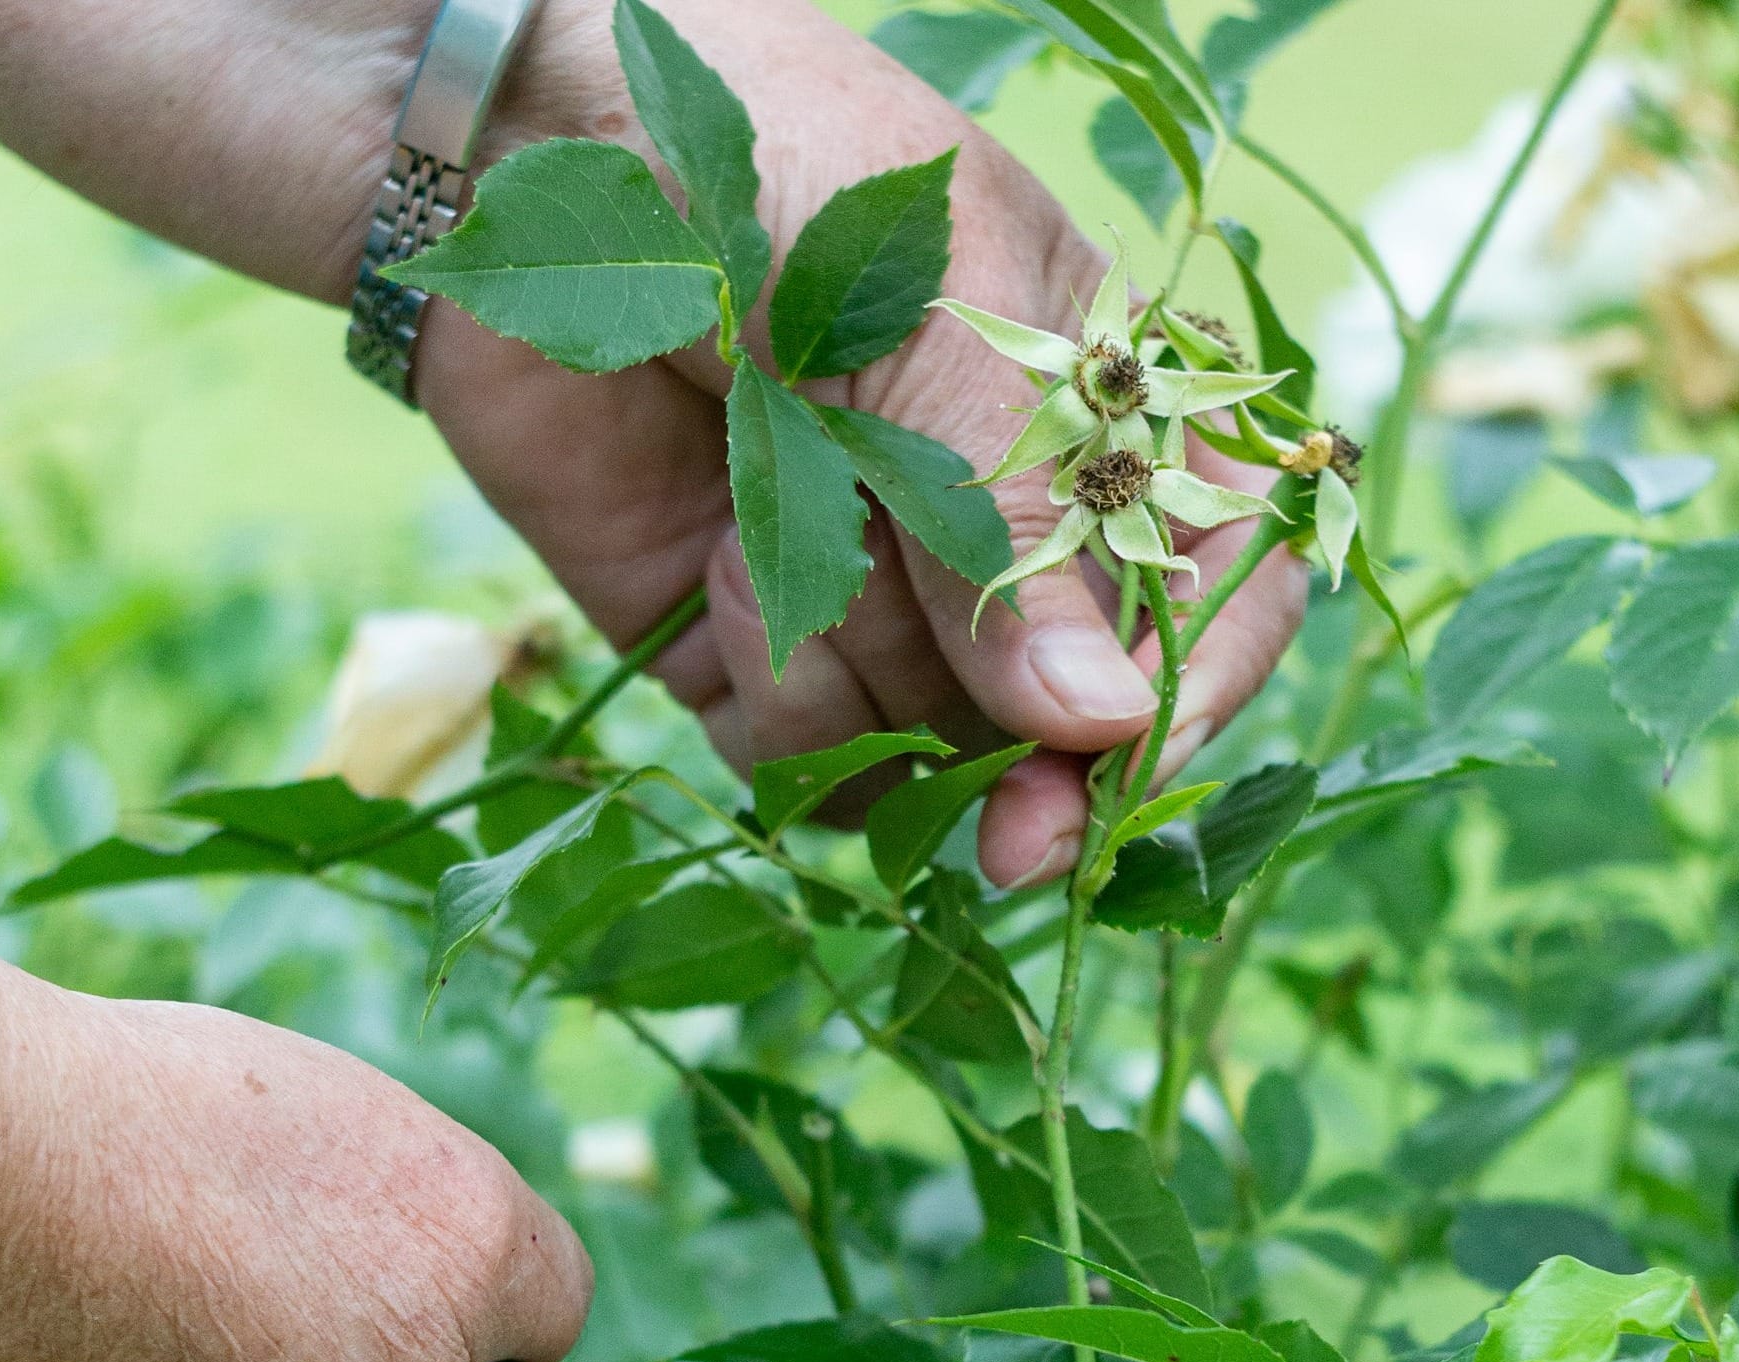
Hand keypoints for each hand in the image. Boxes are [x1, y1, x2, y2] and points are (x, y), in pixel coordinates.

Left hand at [0, 0, 1303, 887]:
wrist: (521, 152)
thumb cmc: (764, 161)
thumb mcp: (926, 300)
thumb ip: (1011, 515)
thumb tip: (1099, 724)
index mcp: (1100, 414)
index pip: (1218, 585)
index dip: (1192, 685)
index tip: (1127, 753)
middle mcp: (1004, 531)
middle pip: (1078, 717)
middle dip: (1033, 766)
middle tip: (1009, 831)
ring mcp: (884, 604)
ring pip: (942, 752)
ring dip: (872, 677)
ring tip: (777, 519)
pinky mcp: (760, 658)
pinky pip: (817, 766)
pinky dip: (779, 702)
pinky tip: (719, 569)